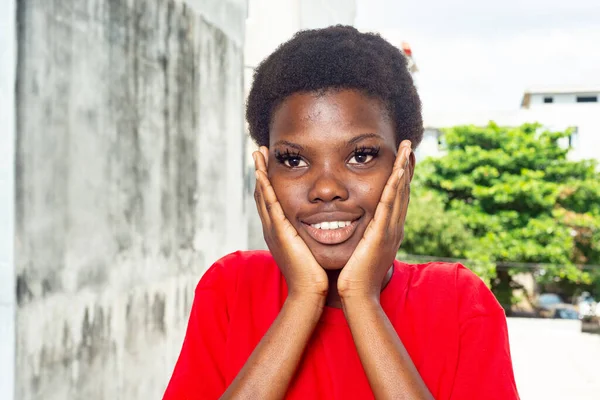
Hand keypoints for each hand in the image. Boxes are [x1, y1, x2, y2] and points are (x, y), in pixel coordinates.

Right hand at [253, 147, 328, 299]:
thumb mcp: (310, 249)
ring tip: (258, 154)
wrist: (310, 292)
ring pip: (263, 195)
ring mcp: (273, 229)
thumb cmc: (314, 273)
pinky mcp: (279, 232)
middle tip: (259, 152)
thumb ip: (312, 236)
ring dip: (259, 173)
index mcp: (280, 231)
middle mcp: (273, 228)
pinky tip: (262, 173)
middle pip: (262, 194)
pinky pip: (269, 204)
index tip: (269, 164)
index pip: (272, 201)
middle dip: (260, 172)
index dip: (269, 182)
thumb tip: (325, 227)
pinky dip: (264, 187)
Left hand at [337, 140, 412, 300]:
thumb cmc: (354, 275)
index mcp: (388, 231)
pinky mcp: (382, 233)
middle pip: (402, 191)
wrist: (357, 295)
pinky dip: (394, 187)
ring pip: (399, 193)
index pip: (395, 199)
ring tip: (407, 149)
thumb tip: (354, 227)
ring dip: (403, 169)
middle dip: (406, 167)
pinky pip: (389, 205)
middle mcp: (394, 228)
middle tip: (408, 146)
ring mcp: (390, 230)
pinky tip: (398, 171)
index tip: (401, 160)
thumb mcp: (361, 250)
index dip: (400, 178)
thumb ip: (362, 236)